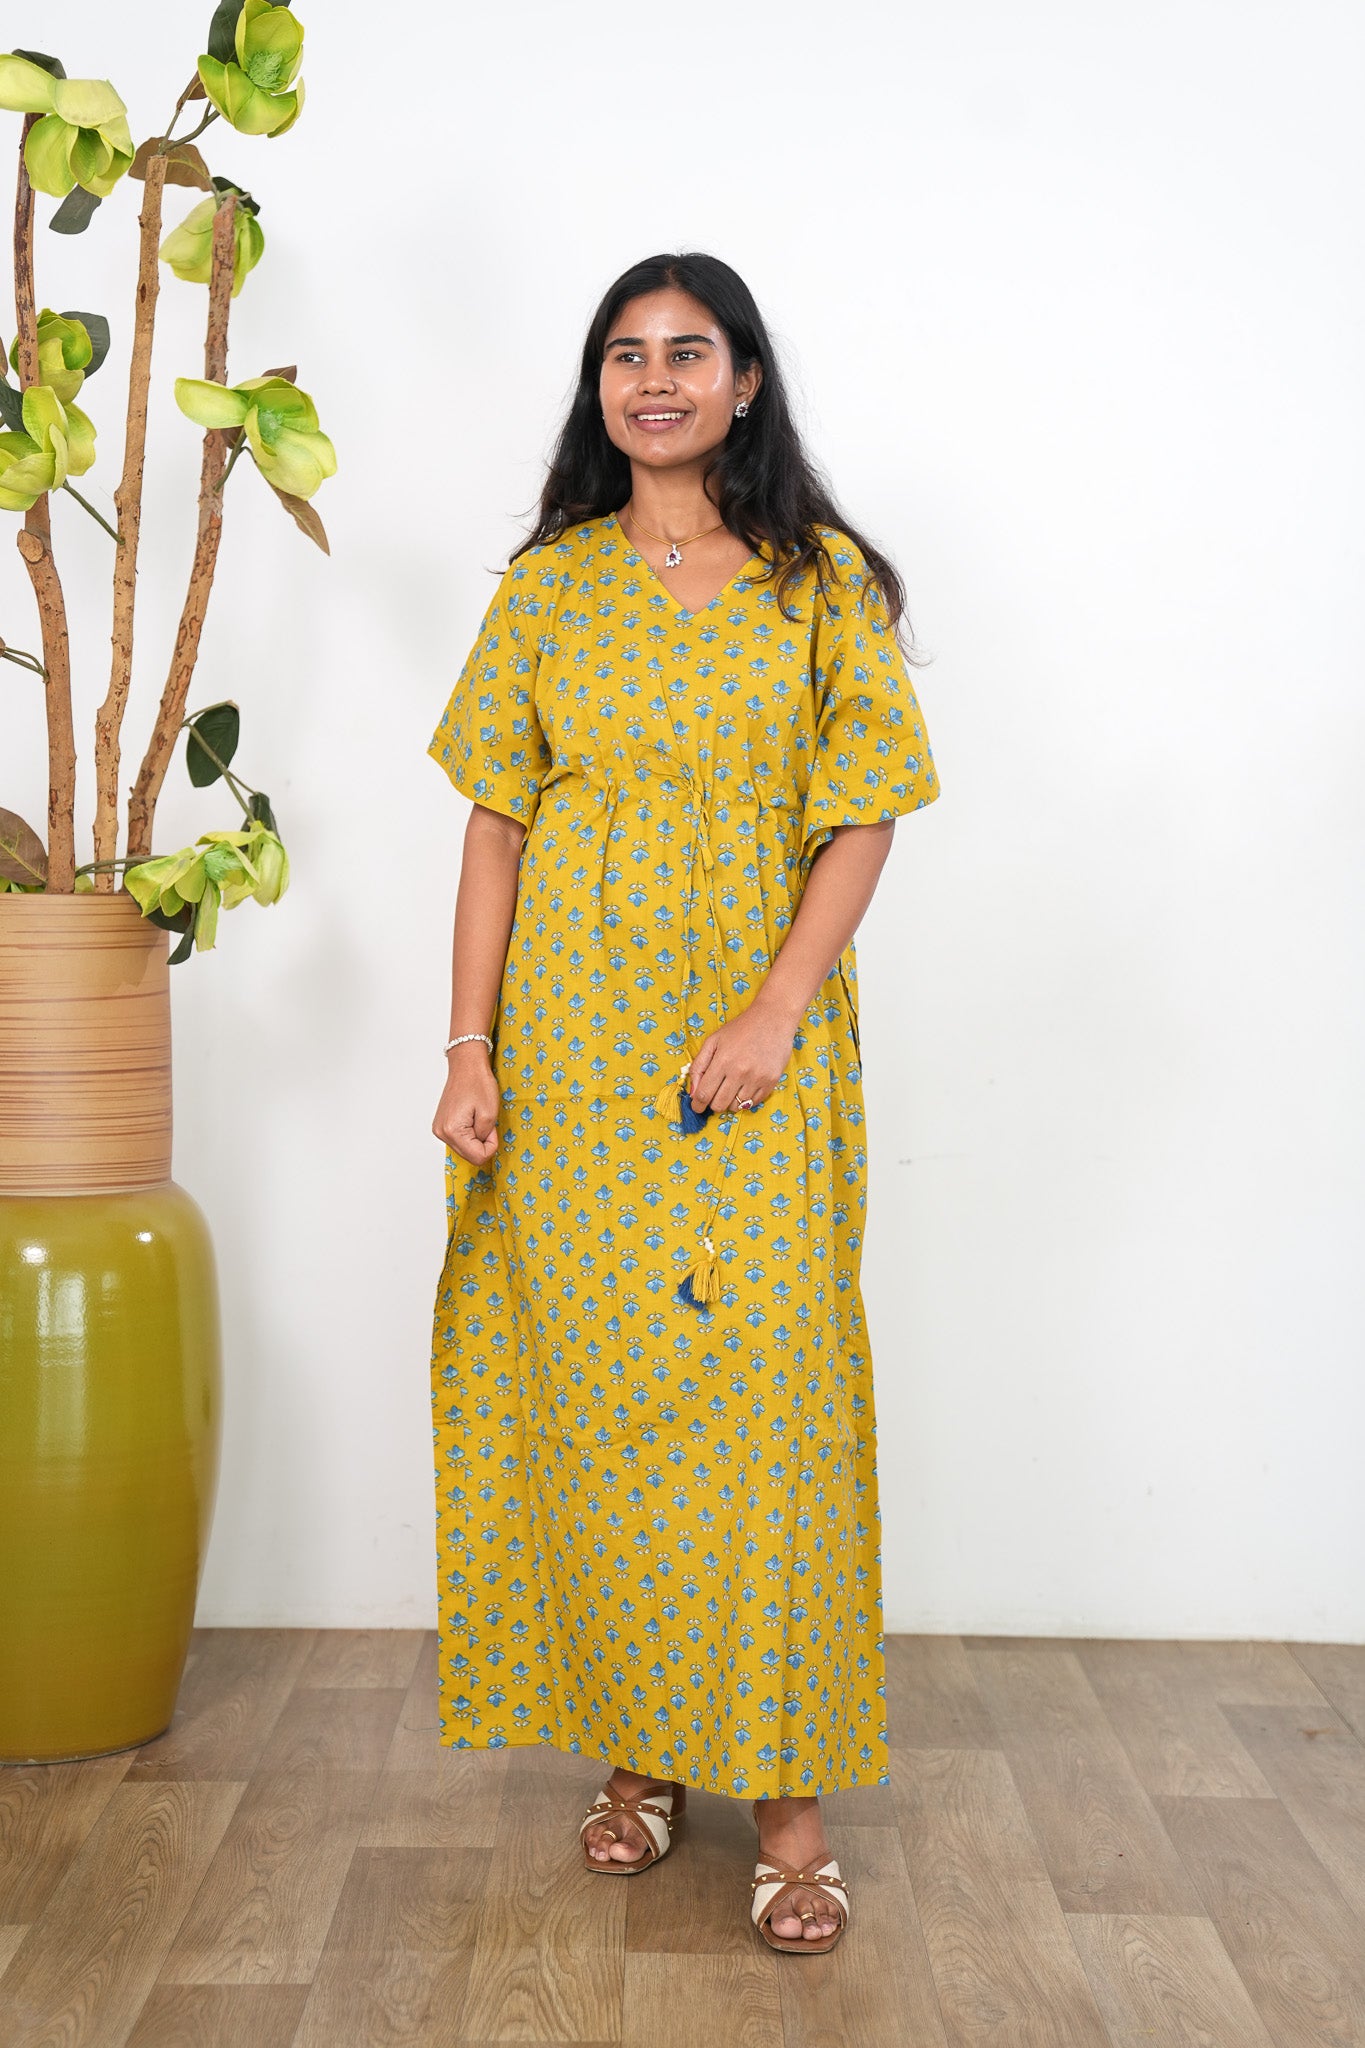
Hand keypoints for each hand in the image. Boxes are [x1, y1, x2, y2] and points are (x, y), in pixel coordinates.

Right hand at [433, 1043, 500, 1164]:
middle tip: (487, 1123)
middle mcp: (441, 1133)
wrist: (466, 1066)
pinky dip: (469, 1133)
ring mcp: (439, 1129)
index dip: (491, 1146)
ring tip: (478, 1118)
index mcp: (452, 1131)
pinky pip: (459, 1139)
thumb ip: (486, 1138)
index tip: (492, 1128)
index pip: (477, 1157)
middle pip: (469, 1155)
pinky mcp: (441, 1125)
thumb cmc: (478, 1084)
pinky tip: (471, 1118)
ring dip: (476, 1138)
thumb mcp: (490, 1114)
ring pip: (464, 1148)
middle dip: (483, 1143)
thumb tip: (480, 1146)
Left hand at [686, 999, 797, 1114]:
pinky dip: (746, 1100)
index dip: (697, 1104)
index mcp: (722, 1061)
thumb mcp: (713, 1041)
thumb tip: (693, 1092)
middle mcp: (740, 1072)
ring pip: (736, 1107)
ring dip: (730, 1101)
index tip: (697, 1107)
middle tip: (715, 1094)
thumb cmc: (740, 1029)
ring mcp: (757, 1078)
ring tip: (732, 1086)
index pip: (704, 1094)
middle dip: (713, 1103)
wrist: (773, 1019)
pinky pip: (753, 1103)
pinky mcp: (771, 1081)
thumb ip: (699, 1066)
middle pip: (719, 1105)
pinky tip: (745, 1086)